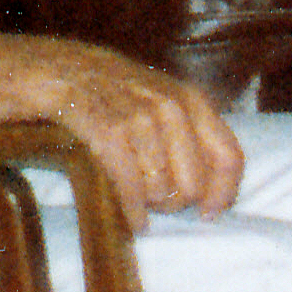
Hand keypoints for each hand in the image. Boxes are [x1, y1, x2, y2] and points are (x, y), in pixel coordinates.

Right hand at [41, 41, 250, 220]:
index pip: (229, 157)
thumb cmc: (118, 94)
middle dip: (177, 202)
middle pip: (194, 184)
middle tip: (160, 202)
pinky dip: (134, 211)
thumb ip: (194, 136)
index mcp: (194, 101)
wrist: (62, 69)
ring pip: (163, 191)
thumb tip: (214, 194)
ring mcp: (140, 119)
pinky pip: (131, 188)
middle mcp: (172, 109)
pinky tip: (135, 221)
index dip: (223, 193)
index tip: (209, 214)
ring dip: (152, 204)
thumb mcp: (165, 101)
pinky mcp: (108, 133)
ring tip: (140, 197)